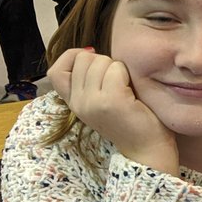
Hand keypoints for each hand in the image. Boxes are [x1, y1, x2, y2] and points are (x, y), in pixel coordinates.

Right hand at [49, 47, 177, 173]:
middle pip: (81, 59)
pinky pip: (116, 68)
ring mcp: (93, 102)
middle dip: (102, 61)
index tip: (93, 61)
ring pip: (99, 61)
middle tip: (116, 80)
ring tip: (125, 87)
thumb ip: (88, 81)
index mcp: (73, 104)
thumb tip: (88, 51)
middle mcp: (78, 103)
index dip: (72, 57)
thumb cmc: (129, 121)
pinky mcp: (111, 101)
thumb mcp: (99, 101)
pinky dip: (126, 73)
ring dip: (116, 67)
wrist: (147, 150)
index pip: (55, 71)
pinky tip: (132, 91)